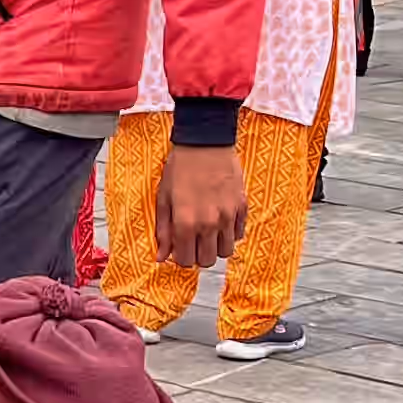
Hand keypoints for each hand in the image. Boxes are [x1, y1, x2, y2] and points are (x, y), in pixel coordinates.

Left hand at [156, 139, 247, 267]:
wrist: (205, 141)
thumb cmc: (180, 167)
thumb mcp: (164, 198)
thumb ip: (163, 230)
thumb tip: (161, 257)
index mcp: (185, 223)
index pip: (186, 260)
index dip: (181, 257)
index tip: (180, 248)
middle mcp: (208, 224)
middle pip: (208, 260)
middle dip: (199, 255)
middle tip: (194, 241)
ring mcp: (228, 216)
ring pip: (226, 251)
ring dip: (216, 246)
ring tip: (208, 232)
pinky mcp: (241, 207)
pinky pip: (239, 234)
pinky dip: (230, 233)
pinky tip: (221, 221)